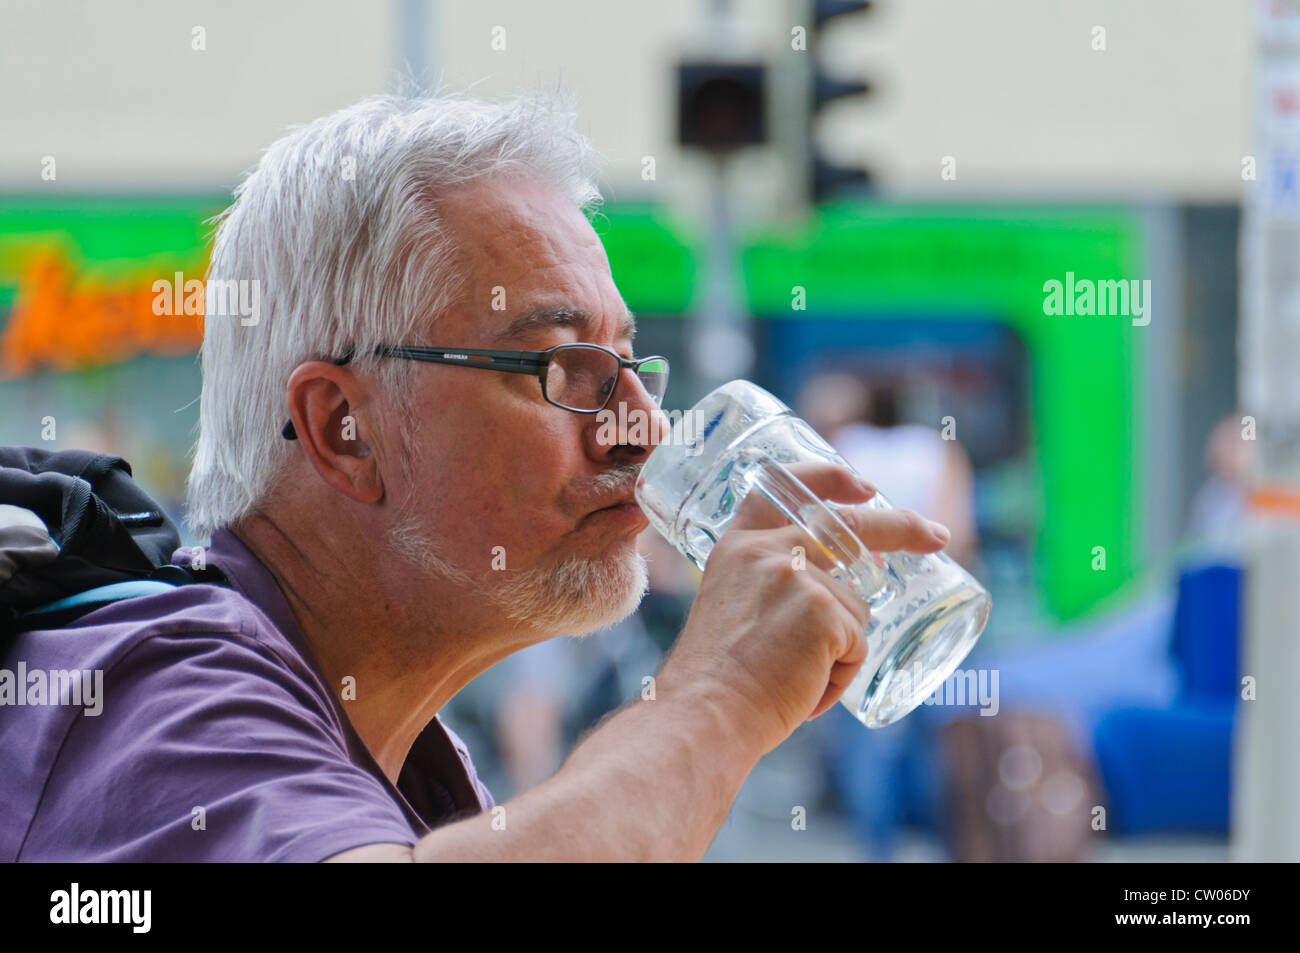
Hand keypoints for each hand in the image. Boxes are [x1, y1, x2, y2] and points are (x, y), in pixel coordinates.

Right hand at [660, 461, 949, 755]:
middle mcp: (767, 550)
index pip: (782, 488)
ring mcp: (798, 576)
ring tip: (792, 677)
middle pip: (850, 527)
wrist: (707, 712)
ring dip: (838, 651)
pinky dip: (839, 674)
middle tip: (938, 535)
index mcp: (738, 547)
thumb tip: (848, 588)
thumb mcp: (735, 609)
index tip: (865, 486)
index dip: (827, 478)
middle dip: (903, 527)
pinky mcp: (824, 609)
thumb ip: (774, 586)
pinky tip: (801, 686)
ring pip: (854, 610)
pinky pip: (857, 644)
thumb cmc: (720, 682)